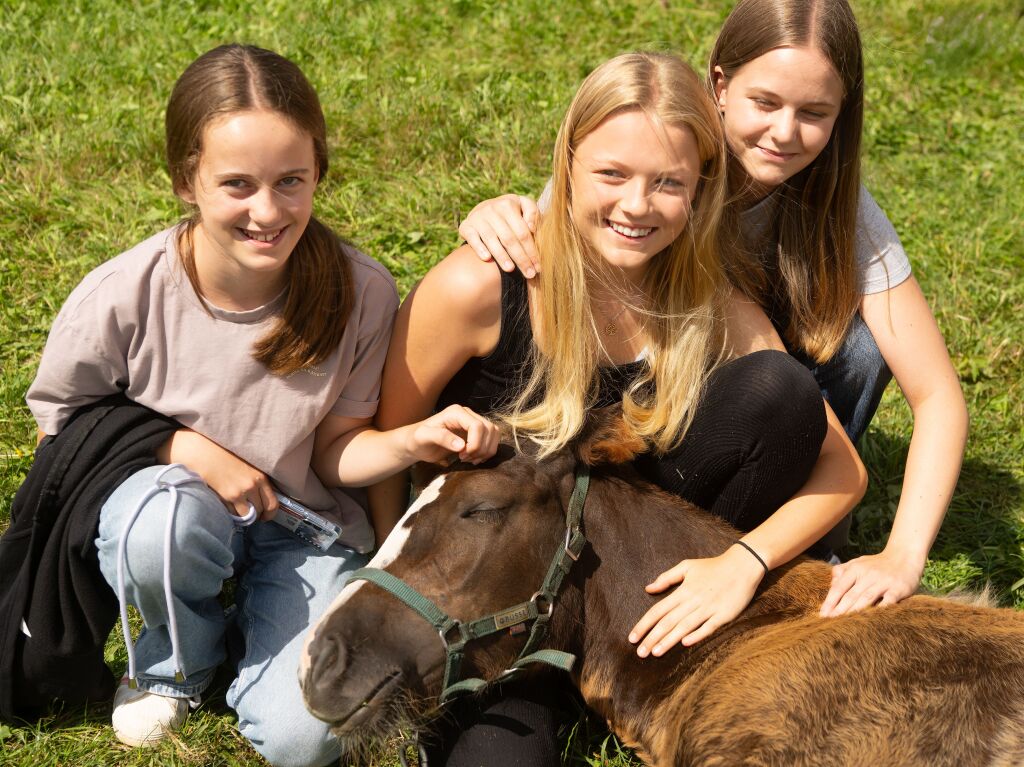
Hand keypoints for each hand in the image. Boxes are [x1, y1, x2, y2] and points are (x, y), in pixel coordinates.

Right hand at [159, 430, 278, 520]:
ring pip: (246, 515)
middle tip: (252, 513)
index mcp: (261, 477)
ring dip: (244, 515)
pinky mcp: (226, 496)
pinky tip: (228, 504)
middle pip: (260, 511)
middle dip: (257, 515)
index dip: (270, 513)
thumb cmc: (227, 457)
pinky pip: (233, 512)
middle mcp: (252, 485)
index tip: (266, 515)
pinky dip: (232, 512)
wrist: (206, 453)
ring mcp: (239, 492)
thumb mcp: (250, 466)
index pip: (272, 503)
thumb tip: (263, 498)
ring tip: (239, 508)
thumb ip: (258, 481)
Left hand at [406, 405, 499, 464]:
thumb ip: (442, 438)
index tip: (462, 455)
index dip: (475, 443)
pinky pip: (491, 439)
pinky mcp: (475, 433)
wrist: (417, 444)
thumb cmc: (417, 439)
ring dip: (486, 450)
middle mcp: (467, 414)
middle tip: (465, 459)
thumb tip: (462, 446)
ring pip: (494, 433)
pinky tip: (474, 459)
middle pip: (489, 429)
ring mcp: (473, 423)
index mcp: (456, 412)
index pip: (478, 426)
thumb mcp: (424, 437)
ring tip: (470, 459)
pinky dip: (487, 451)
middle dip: (481, 448)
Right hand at [458, 194, 540, 277]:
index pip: (523, 233)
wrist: (484, 208)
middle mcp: (492, 209)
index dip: (531, 251)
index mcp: (508, 204)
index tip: (538, 267)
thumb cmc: (510, 212)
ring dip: (502, 256)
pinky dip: (480, 248)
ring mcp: (478, 218)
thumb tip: (531, 228)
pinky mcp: (466, 226)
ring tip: (511, 270)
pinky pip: (473, 239)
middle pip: (509, 239)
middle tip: (529, 274)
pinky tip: (487, 259)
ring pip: (492, 240)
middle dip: (521, 258)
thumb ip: (532, 213)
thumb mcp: (523, 206)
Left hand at [628, 545, 764, 654]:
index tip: (632, 637)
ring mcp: (708, 608)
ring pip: (685, 626)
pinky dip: (697, 634)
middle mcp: (693, 600)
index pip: (658, 610)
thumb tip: (648, 589)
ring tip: (655, 652)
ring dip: (669, 640)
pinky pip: (708, 627)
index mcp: (682, 590)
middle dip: (652, 637)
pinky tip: (686, 644)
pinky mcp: (724, 615)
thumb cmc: (713, 567)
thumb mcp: (687, 566)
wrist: (742, 565)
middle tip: (639, 652)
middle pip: (668, 621)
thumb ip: (666, 578)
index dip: (644, 624)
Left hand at [819, 549, 923, 616]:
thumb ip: (843, 571)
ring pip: (866, 598)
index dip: (830, 602)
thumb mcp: (858, 562)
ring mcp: (883, 581)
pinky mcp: (898, 588)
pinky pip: (888, 601)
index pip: (839, 587)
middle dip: (839, 610)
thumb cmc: (877, 563)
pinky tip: (872, 620)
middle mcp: (868, 574)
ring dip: (854, 611)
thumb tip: (831, 585)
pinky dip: (880, 610)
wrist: (905, 556)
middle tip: (829, 623)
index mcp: (856, 568)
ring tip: (845, 624)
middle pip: (851, 595)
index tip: (822, 615)